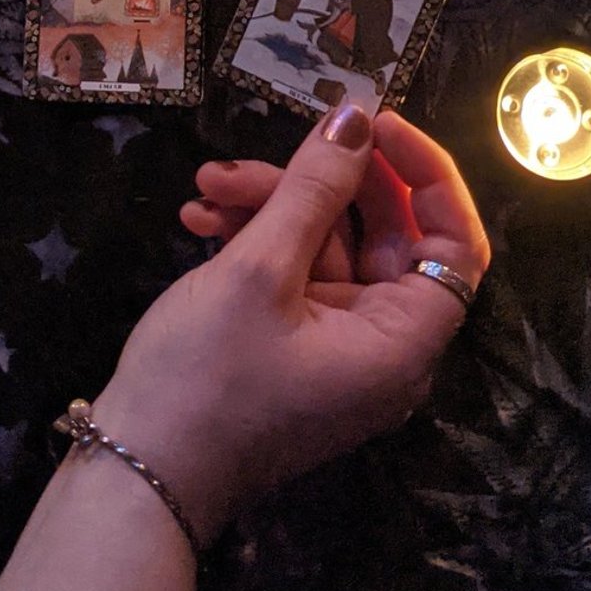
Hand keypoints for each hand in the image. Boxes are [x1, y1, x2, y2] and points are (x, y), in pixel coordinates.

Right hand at [91, 106, 488, 542]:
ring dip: (269, 207)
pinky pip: (295, 275)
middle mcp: (382, 347)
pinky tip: (200, 218)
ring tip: (205, 188)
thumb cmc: (206, 377)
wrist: (137, 472)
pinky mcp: (294, 347)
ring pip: (326, 246)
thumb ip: (313, 189)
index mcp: (401, 342)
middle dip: (315, 184)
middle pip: (381, 236)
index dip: (425, 174)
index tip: (373, 123)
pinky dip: (254, 240)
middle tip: (259, 154)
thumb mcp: (258, 271)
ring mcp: (336, 349)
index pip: (453, 243)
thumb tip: (356, 118)